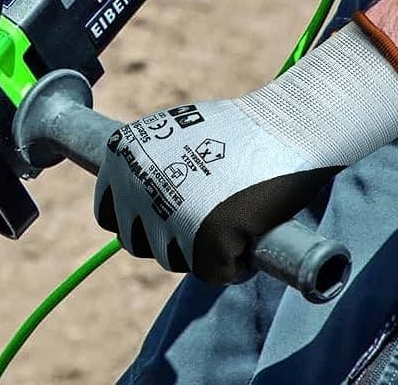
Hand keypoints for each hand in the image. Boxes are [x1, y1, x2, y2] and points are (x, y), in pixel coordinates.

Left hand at [94, 16, 397, 282]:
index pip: (108, 213)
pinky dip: (236, 264)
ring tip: (233, 221)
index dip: (140, 219)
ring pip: (173, 260)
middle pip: (137, 242)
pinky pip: (215, 273)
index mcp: (121, 154)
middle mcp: (133, 185)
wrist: (289, 125)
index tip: (169, 215)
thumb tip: (133, 197)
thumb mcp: (178, 133)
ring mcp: (167, 215)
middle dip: (170, 238)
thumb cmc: (243, 128)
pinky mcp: (204, 240)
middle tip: (209, 218)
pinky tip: (253, 234)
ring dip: (201, 251)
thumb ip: (153, 164)